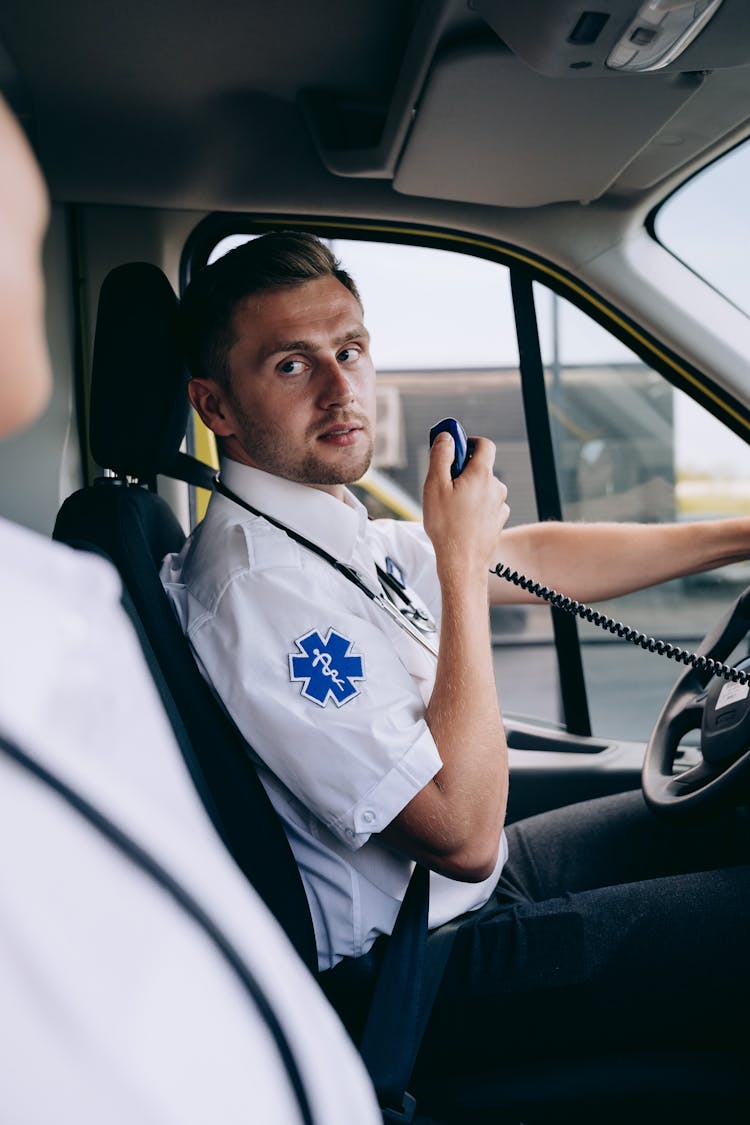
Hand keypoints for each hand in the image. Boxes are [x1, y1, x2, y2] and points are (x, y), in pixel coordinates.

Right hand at [422, 432, 508, 582]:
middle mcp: (496, 488)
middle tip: (444, 483)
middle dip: (463, 470)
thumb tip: (446, 437)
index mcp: (482, 475)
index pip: (484, 444)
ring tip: (450, 507)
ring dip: (469, 491)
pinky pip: (486, 505)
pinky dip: (475, 507)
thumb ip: (441, 456)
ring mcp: (499, 505)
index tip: (453, 446)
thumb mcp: (435, 485)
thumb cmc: (447, 527)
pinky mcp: (498, 521)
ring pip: (483, 488)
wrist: (462, 563)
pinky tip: (461, 520)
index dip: (468, 441)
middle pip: (481, 467)